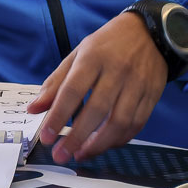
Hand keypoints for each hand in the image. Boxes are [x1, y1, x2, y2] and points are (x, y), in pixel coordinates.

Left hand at [27, 13, 167, 163]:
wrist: (150, 32)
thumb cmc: (108, 44)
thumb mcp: (79, 53)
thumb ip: (56, 82)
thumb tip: (34, 108)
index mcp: (93, 57)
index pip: (73, 90)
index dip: (58, 116)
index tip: (46, 137)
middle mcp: (117, 70)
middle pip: (97, 110)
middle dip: (77, 137)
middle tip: (61, 155)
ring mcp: (137, 83)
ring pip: (120, 121)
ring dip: (99, 144)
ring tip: (81, 154)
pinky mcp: (152, 94)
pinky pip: (137, 123)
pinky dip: (120, 139)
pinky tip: (105, 145)